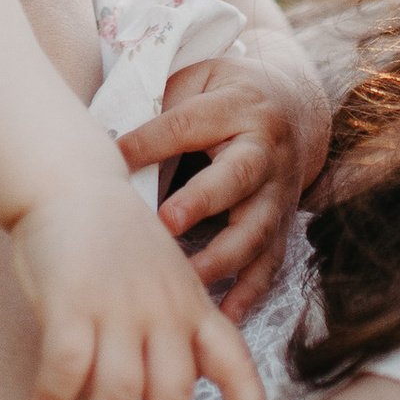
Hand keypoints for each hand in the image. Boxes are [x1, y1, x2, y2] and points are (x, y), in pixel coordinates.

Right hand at [9, 168, 274, 399]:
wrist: (68, 182)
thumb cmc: (112, 239)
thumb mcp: (163, 278)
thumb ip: (170, 330)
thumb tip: (156, 398)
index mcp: (193, 307)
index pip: (236, 365)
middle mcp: (164, 311)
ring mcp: (119, 307)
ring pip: (118, 398)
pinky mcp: (71, 302)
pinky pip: (65, 371)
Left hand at [117, 23, 331, 323]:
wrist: (294, 107)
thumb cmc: (224, 94)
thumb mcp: (195, 82)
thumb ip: (158, 109)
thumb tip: (104, 143)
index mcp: (239, 106)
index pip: (189, 125)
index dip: (151, 141)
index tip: (115, 158)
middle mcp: (266, 151)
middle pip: (237, 177)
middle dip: (203, 201)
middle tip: (165, 223)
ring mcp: (278, 192)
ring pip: (256, 229)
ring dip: (222, 258)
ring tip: (188, 283)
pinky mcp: (282, 225)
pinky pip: (269, 263)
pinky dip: (248, 293)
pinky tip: (224, 317)